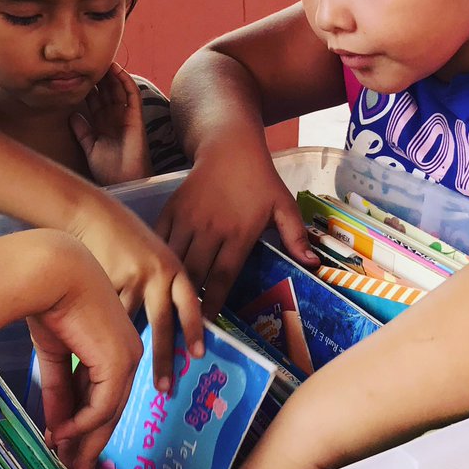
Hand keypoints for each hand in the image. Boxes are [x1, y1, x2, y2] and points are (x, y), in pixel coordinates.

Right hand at [26, 238, 143, 468]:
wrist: (52, 272)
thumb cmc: (51, 300)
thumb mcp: (56, 354)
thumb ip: (59, 390)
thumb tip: (55, 430)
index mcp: (116, 347)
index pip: (103, 396)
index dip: (85, 426)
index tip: (69, 451)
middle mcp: (128, 355)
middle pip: (110, 411)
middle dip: (91, 445)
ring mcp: (128, 359)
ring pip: (108, 414)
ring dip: (87, 443)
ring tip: (70, 468)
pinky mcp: (119, 362)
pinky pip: (101, 406)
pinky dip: (82, 425)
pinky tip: (62, 435)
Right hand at [66, 190, 202, 392]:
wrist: (92, 214)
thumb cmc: (124, 237)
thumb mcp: (154, 254)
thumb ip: (164, 281)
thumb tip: (175, 320)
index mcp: (173, 267)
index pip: (190, 303)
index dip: (195, 329)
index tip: (198, 355)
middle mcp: (157, 273)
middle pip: (163, 323)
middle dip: (164, 358)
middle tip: (165, 388)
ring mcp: (130, 278)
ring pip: (132, 324)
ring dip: (128, 351)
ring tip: (123, 377)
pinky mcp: (106, 282)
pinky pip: (108, 315)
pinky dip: (104, 333)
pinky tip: (98, 350)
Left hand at [71, 65, 151, 186]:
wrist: (123, 181)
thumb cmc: (108, 170)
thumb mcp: (90, 147)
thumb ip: (82, 131)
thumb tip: (72, 115)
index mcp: (102, 124)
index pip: (95, 100)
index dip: (87, 86)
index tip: (76, 72)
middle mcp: (114, 117)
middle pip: (107, 91)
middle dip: (99, 76)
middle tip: (88, 60)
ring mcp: (125, 116)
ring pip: (119, 89)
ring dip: (112, 75)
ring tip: (102, 59)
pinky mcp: (136, 118)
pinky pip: (132, 96)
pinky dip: (126, 82)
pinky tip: (117, 71)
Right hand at [156, 148, 316, 318]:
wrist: (229, 146)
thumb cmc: (259, 179)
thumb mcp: (284, 205)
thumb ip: (296, 236)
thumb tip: (314, 265)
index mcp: (239, 233)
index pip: (224, 276)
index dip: (214, 302)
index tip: (207, 322)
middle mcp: (211, 228)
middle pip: (195, 272)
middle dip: (188, 299)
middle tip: (183, 320)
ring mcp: (188, 219)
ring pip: (173, 258)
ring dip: (170, 281)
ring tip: (166, 302)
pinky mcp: (172, 209)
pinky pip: (159, 238)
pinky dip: (156, 256)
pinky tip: (154, 272)